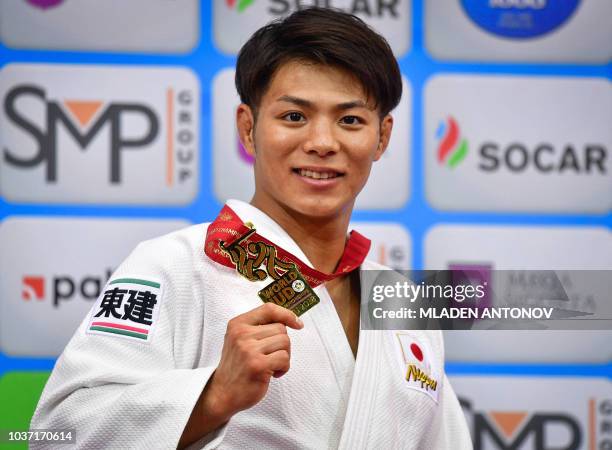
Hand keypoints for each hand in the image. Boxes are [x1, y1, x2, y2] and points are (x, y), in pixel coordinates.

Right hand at [206, 303, 303, 419]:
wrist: (222, 393)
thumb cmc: (237, 366)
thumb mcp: (241, 339)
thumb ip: (260, 327)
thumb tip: (290, 319)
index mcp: (238, 324)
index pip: (268, 309)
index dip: (287, 314)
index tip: (297, 323)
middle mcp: (241, 334)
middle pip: (281, 328)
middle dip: (283, 344)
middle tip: (272, 357)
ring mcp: (248, 349)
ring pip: (285, 342)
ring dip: (284, 356)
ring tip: (271, 365)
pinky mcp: (257, 365)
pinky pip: (284, 358)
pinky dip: (284, 368)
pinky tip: (272, 374)